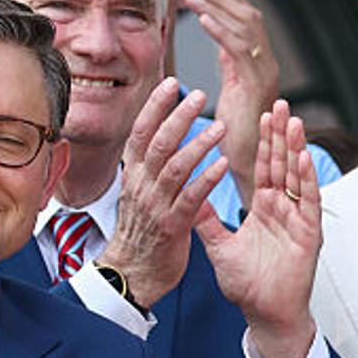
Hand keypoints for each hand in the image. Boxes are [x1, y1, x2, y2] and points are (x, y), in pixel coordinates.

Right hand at [101, 78, 228, 306]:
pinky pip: (190, 198)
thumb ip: (151, 169)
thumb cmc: (143, 234)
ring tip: (220, 127)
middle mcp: (141, 185)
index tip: (172, 83)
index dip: (155, 106)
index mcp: (134, 176)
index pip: (141, 132)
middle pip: (157, 142)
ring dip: (198, 144)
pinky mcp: (172, 226)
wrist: (134, 274)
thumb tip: (161, 141)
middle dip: (177, 115)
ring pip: (174, 166)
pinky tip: (223, 165)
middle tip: (199, 95)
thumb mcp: (141, 195)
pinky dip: (207, 179)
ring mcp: (156, 205)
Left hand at [183, 0, 279, 208]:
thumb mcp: (232, 91)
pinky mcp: (257, 86)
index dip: (230, 2)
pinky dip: (220, 30)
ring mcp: (266, 76)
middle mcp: (268, 68)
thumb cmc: (236, 138)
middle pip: (251, 19)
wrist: (249, 168)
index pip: (250, 24)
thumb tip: (221, 41)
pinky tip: (201, 18)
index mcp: (262, 68)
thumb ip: (230, 66)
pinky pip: (240, 49)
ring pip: (246, 28)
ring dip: (217, 8)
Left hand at [196, 100, 319, 357]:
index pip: (263, 168)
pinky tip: (302, 157)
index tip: (260, 114)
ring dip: (294, 149)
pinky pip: (309, 203)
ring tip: (292, 120)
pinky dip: (307, 180)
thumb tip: (186, 193)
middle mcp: (284, 210)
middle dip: (280, 134)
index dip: (262, 142)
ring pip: (297, 178)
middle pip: (281, 165)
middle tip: (278, 102)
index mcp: (264, 209)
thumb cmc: (248, 286)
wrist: (265, 315)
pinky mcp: (309, 235)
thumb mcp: (219, 246)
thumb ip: (206, 220)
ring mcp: (298, 221)